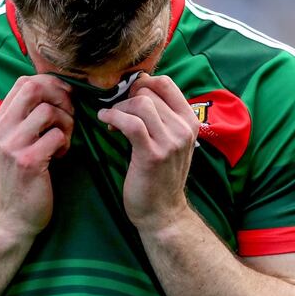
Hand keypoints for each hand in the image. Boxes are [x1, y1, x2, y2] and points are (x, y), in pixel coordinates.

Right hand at [0, 75, 73, 235]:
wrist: (11, 217)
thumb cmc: (20, 177)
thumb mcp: (16, 142)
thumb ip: (27, 118)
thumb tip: (56, 91)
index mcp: (0, 121)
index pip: (24, 82)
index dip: (51, 83)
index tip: (64, 99)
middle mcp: (2, 129)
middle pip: (35, 88)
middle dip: (61, 96)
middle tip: (69, 115)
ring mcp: (13, 145)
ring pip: (49, 111)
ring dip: (66, 122)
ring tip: (64, 140)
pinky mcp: (28, 161)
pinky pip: (57, 136)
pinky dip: (66, 143)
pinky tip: (60, 155)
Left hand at [98, 74, 199, 231]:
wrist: (162, 212)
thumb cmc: (161, 175)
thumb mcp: (170, 141)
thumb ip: (161, 116)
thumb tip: (137, 87)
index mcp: (189, 121)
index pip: (166, 83)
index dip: (141, 83)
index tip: (127, 96)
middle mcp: (183, 129)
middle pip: (148, 92)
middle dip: (125, 98)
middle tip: (117, 113)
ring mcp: (170, 142)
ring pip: (139, 103)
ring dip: (118, 108)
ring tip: (111, 120)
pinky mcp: (152, 154)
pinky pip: (130, 123)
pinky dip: (113, 117)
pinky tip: (105, 121)